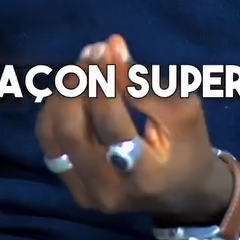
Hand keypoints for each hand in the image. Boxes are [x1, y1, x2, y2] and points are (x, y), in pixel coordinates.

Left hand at [36, 34, 239, 226]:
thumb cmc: (189, 146)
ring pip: (55, 135)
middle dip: (79, 84)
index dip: (107, 80)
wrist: (184, 191)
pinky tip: (72, 89)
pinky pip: (51, 143)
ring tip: (83, 66)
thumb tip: (112, 46)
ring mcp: (87, 193)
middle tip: (93, 52)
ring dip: (64, 93)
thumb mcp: (183, 112)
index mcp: (144, 176)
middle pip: (73, 131)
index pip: (112, 123)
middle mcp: (109, 190)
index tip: (111, 47)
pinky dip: (56, 110)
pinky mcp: (75, 188)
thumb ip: (146, 83)